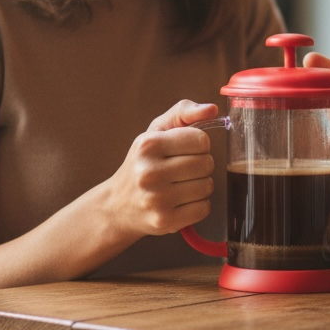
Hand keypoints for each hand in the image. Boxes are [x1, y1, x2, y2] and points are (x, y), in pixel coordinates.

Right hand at [111, 100, 218, 237]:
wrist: (117, 206)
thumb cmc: (142, 164)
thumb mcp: (155, 132)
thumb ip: (183, 113)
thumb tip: (211, 109)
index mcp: (148, 145)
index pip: (200, 140)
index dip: (198, 144)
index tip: (185, 150)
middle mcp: (150, 172)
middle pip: (206, 163)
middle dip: (200, 165)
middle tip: (182, 170)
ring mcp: (157, 199)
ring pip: (207, 186)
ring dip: (200, 185)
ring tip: (180, 185)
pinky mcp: (165, 221)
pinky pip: (204, 208)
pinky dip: (199, 205)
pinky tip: (181, 201)